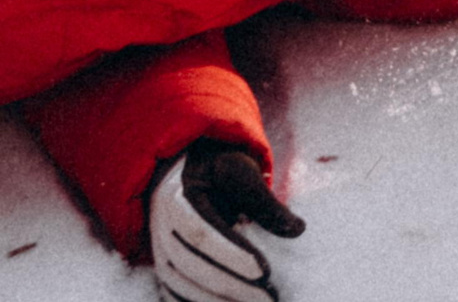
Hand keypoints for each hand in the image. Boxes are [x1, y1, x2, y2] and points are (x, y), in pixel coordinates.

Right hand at [152, 139, 304, 301]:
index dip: (232, 255)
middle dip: (232, 285)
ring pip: (182, 284)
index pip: (203, 233)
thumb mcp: (242, 171)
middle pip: (192, 264)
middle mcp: (161, 227)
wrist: (189, 168)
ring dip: (216, 301)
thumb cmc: (219, 168)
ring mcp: (160, 250)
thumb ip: (266, 202)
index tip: (264, 271)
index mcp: (178, 199)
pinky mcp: (167, 267)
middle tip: (268, 298)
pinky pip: (177, 292)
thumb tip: (298, 229)